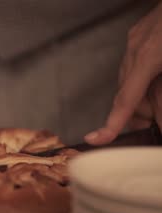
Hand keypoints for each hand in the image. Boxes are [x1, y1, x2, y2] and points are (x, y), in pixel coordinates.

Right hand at [85, 3, 161, 144]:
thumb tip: (158, 114)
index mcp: (147, 57)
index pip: (126, 101)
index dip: (111, 124)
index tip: (96, 139)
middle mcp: (134, 50)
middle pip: (127, 94)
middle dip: (139, 111)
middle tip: (154, 119)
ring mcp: (134, 40)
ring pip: (129, 80)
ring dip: (142, 94)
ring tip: (160, 92)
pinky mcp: (138, 34)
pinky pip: (133, 65)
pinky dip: (142, 78)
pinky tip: (157, 75)